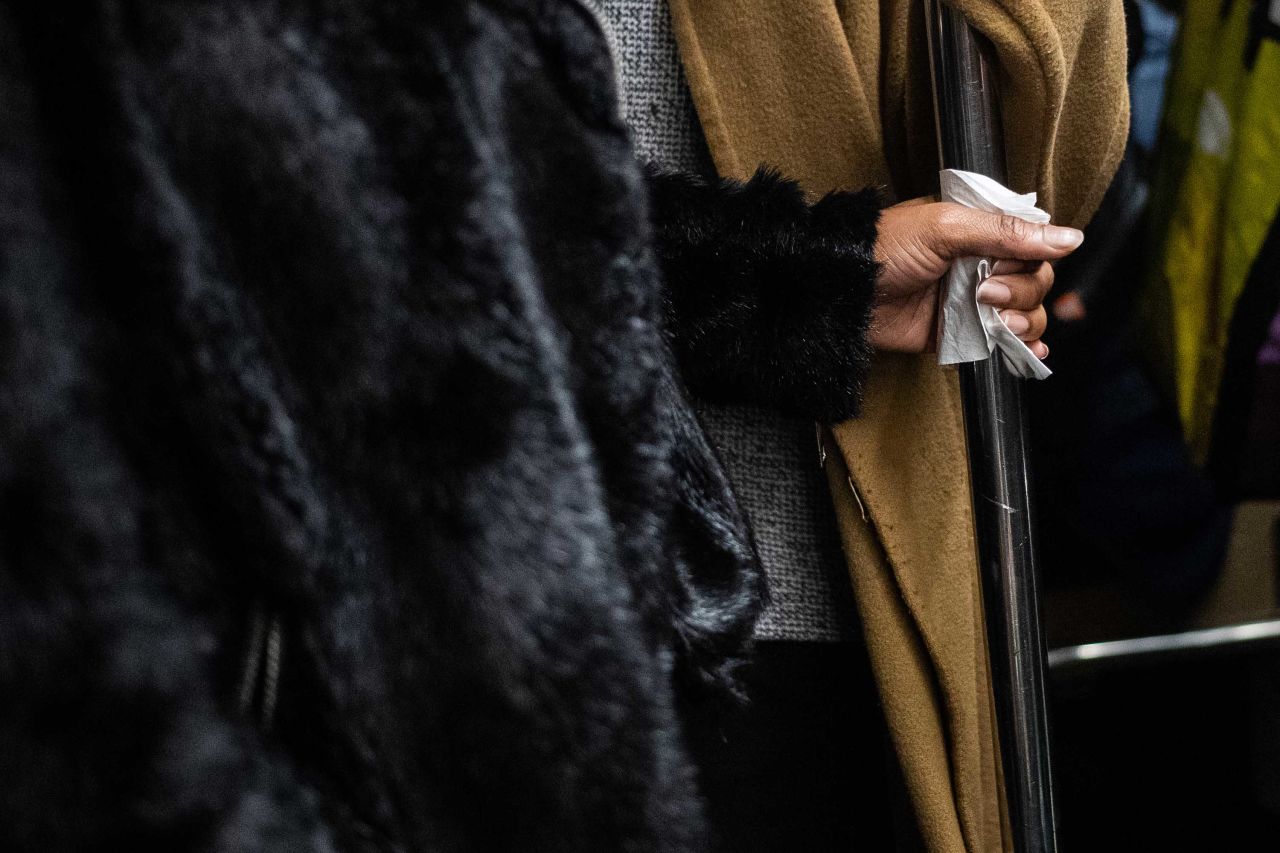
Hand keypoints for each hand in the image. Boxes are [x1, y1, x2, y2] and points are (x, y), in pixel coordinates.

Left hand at [870, 197, 1083, 355]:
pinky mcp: (960, 333)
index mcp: (980, 231)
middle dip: (1021, 292)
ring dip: (1023, 321)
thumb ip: (1006, 233)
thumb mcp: (946, 227)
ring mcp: (972, 301)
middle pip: (1035, 281)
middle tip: (985, 293)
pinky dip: (1021, 348)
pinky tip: (1027, 351)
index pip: (1034, 244)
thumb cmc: (885, 248)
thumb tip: (1069, 237)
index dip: (1032, 258)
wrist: (844, 294)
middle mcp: (981, 264)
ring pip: (1026, 313)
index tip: (1008, 265)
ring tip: (997, 322)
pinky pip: (1003, 342)